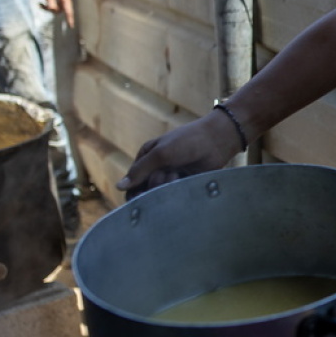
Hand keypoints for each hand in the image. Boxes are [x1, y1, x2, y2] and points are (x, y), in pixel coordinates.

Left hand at [38, 0, 74, 26]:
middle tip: (41, 5)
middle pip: (61, 10)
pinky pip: (57, 4)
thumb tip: (53, 10)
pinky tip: (42, 3)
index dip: (69, 18)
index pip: (68, 10)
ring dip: (49, 7)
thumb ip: (50, 1)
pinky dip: (50, 5)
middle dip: (51, 10)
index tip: (71, 26)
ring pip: (58, 8)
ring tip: (40, 4)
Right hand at [115, 109, 242, 198]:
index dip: (135, 189)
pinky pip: (175, 195)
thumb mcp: (161, 153)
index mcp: (146, 157)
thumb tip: (118, 187)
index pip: (132, 181)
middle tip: (167, 173)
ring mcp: (170, 176)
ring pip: (160, 194)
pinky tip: (185, 180)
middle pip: (145, 189)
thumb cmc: (187, 141)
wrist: (217, 141)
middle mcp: (156, 167)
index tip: (142, 194)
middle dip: (155, 183)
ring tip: (179, 173)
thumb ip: (140, 170)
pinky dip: (178, 191)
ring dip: (168, 186)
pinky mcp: (184, 183)